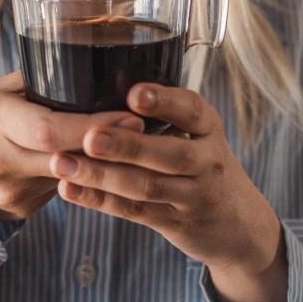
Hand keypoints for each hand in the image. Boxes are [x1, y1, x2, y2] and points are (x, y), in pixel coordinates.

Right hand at [0, 70, 144, 222]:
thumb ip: (41, 82)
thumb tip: (94, 57)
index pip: (47, 130)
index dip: (92, 128)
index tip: (130, 118)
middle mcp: (1, 160)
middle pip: (67, 159)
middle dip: (112, 149)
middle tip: (151, 134)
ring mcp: (10, 192)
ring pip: (71, 179)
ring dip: (106, 165)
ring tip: (139, 148)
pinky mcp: (20, 212)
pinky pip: (62, 191)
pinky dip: (86, 177)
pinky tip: (107, 166)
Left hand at [48, 81, 281, 277]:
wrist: (238, 223)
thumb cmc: (202, 162)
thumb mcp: (198, 131)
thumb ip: (163, 111)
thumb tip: (99, 78)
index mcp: (207, 126)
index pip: (191, 109)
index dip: (163, 101)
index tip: (133, 94)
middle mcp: (206, 160)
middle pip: (170, 154)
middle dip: (127, 144)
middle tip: (91, 137)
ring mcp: (193, 195)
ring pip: (147, 186)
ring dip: (101, 175)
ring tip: (63, 163)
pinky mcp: (175, 223)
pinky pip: (134, 212)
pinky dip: (100, 201)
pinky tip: (69, 190)